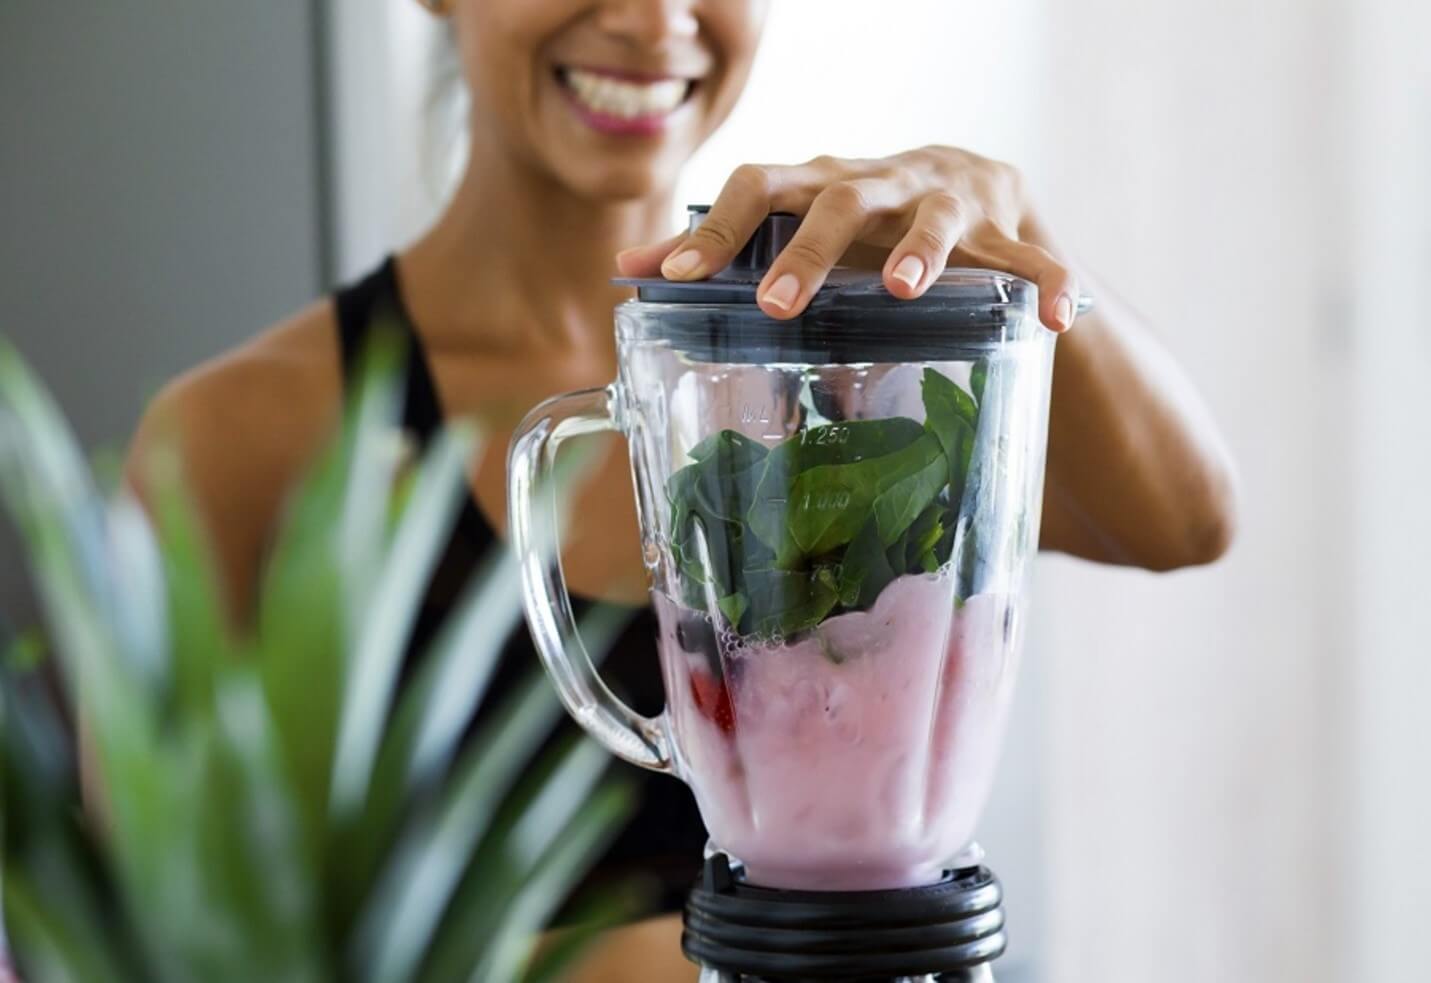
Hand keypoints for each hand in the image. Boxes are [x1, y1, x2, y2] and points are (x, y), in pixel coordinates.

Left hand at [616, 146, 1077, 331]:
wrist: (970, 185)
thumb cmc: (860, 220)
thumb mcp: (794, 225)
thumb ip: (720, 249)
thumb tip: (628, 270)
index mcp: (819, 183)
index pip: (758, 187)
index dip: (717, 229)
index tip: (678, 278)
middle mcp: (879, 183)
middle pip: (839, 200)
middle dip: (808, 251)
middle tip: (779, 306)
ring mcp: (947, 200)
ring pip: (935, 216)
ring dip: (921, 250)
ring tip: (903, 290)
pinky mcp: (1008, 228)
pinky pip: (1034, 257)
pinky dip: (1049, 283)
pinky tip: (1059, 320)